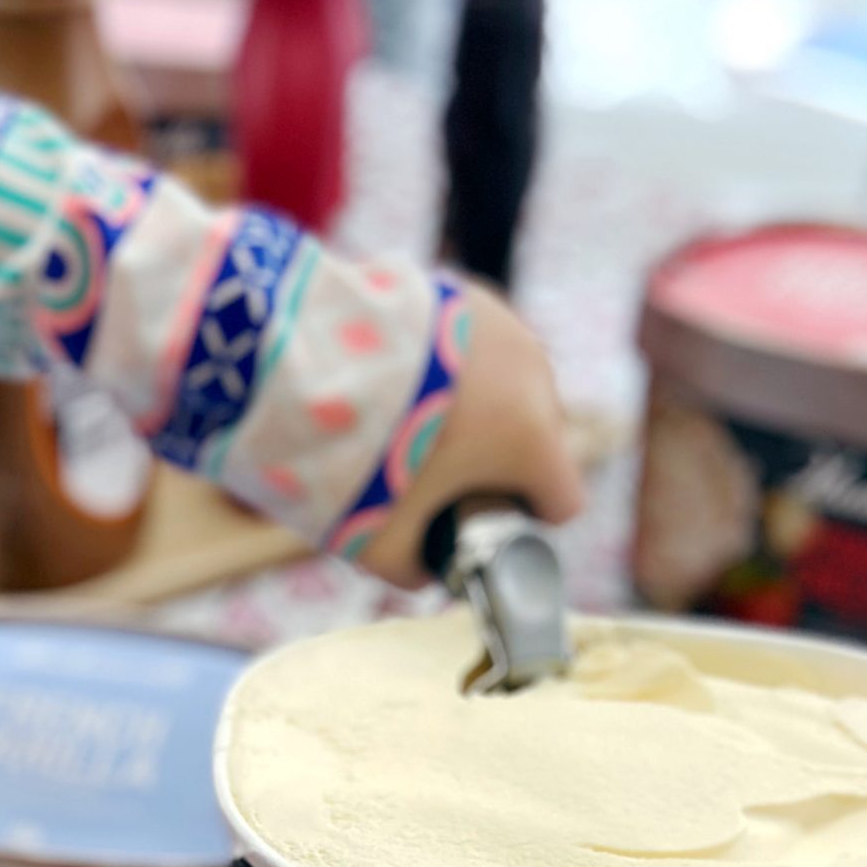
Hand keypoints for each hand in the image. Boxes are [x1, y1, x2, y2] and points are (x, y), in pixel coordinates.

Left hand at [352, 281, 584, 588]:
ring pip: (511, 390)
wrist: (303, 351)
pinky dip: (453, 368)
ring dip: (480, 411)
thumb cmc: (352, 455)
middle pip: (539, 442)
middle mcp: (535, 378)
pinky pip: (478, 347)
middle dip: (498, 465)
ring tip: (414, 423)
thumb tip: (425, 573)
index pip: (564, 503)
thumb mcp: (378, 539)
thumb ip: (413, 568)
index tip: (482, 524)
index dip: (526, 524)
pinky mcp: (466, 292)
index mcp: (531, 440)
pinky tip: (406, 380)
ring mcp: (505, 327)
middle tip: (436, 477)